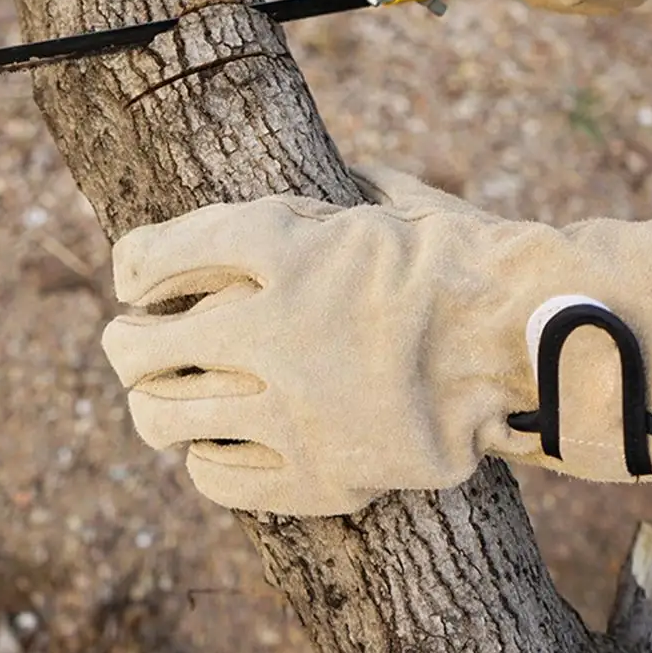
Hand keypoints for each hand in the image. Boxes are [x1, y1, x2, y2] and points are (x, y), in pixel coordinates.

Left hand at [102, 167, 651, 515]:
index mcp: (280, 245)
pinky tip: (213, 445)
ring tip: (155, 399)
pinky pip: (218, 478)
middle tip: (128, 342)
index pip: (153, 254)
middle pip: (140, 345)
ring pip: (163, 419)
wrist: (528, 342)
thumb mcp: (395, 200)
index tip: (132, 276)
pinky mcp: (319, 476)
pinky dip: (202, 459)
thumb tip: (317, 173)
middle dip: (122, 343)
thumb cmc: (462, 260)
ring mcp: (289, 408)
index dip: (131, 265)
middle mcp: (269, 329)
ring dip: (147, 404)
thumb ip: (331, 188)